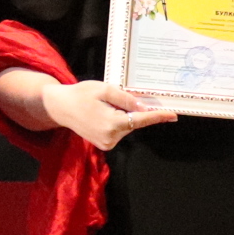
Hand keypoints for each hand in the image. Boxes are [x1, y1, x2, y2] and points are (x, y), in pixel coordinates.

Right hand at [44, 77, 174, 150]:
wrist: (60, 107)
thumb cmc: (80, 94)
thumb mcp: (104, 89)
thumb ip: (126, 99)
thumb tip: (143, 108)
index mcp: (112, 123)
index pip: (141, 120)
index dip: (158, 117)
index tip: (173, 116)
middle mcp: (111, 137)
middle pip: (133, 122)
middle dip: (132, 110)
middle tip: (113, 99)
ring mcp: (107, 143)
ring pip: (127, 127)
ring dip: (123, 116)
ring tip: (103, 106)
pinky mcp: (104, 145)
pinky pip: (119, 131)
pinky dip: (117, 122)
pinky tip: (102, 114)